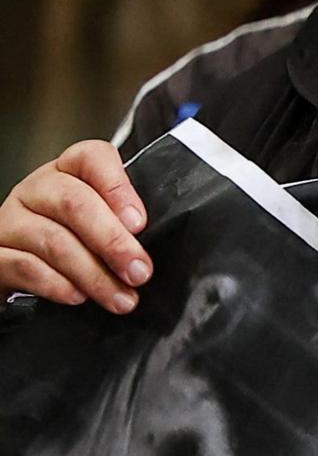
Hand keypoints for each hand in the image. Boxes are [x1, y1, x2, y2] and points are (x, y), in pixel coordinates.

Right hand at [0, 142, 149, 311]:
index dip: (118, 187)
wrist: (21, 264)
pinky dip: (57, 285)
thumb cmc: (74, 237)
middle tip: (139, 271)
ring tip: (121, 297)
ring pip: (53, 241)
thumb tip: (164, 242)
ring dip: (94, 275)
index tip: (140, 223)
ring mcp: (11, 220)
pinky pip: (25, 266)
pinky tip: (78, 297)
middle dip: (113, 242)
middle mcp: (36, 190)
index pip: (92, 158)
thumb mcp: (102, 220)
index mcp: (68, 171)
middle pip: (74, 204)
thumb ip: (125, 221)